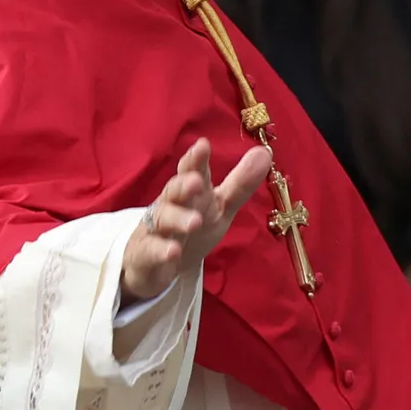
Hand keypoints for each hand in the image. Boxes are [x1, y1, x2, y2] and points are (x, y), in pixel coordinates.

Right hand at [121, 138, 272, 301]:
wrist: (157, 264)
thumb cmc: (192, 227)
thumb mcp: (220, 207)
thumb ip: (241, 184)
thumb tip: (265, 152)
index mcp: (190, 191)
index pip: (191, 170)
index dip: (196, 159)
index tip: (203, 145)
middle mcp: (170, 205)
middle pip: (173, 191)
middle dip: (183, 185)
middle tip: (196, 182)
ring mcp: (155, 229)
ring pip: (163, 219)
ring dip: (177, 219)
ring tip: (195, 222)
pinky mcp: (145, 254)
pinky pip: (151, 251)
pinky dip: (161, 251)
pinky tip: (173, 252)